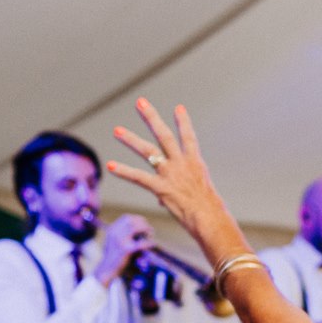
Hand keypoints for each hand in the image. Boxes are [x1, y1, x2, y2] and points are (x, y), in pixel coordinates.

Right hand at [92, 213, 154, 285]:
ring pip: (136, 228)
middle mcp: (115, 233)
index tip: (144, 224)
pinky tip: (152, 244)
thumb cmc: (112, 256)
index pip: (126, 217)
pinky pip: (141, 243)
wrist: (106, 269)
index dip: (137, 219)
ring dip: (146, 230)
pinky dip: (149, 243)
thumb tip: (138, 229)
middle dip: (143, 223)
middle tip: (149, 231)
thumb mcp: (113, 241)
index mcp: (112, 230)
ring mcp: (120, 241)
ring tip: (150, 236)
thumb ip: (122, 234)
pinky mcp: (126, 250)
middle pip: (132, 221)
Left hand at [109, 100, 245, 265]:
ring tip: (117, 130)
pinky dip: (124, 171)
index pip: (189, 138)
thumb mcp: (198, 197)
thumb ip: (177, 192)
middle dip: (151, 118)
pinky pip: (139, 177)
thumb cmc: (210, 213)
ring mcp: (171, 174)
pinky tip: (111, 165)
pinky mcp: (161, 188)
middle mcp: (182, 164)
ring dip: (131, 140)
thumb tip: (160, 198)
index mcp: (196, 164)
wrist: (210, 220)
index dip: (184, 122)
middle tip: (140, 102)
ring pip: (148, 151)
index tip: (179, 108)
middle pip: (164, 136)